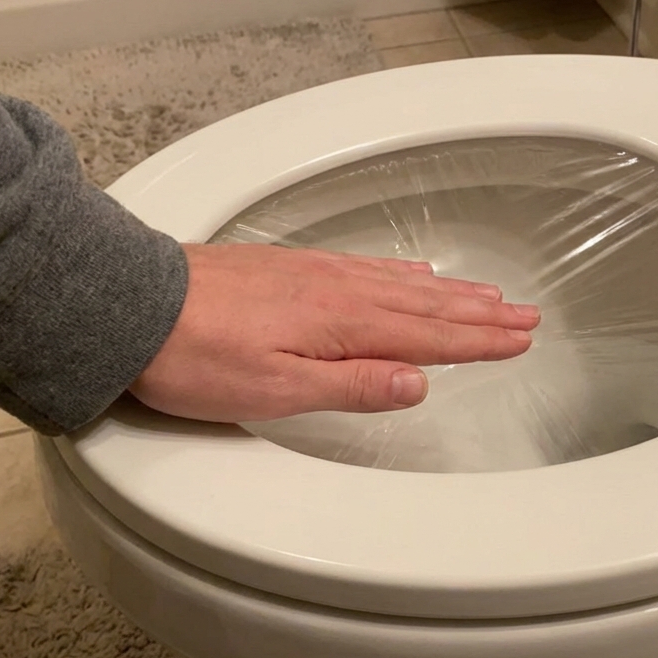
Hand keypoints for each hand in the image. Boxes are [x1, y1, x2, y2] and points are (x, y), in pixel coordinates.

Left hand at [129, 243, 539, 421]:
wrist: (131, 304)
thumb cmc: (192, 355)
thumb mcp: (274, 390)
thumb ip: (351, 386)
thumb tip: (417, 384)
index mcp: (341, 326)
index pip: (426, 338)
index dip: (477, 342)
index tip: (518, 340)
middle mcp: (337, 293)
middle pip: (425, 307)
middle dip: (480, 313)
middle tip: (525, 315)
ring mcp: (315, 276)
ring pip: (402, 285)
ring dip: (451, 293)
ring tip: (488, 295)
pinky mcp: (292, 270)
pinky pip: (368, 268)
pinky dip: (403, 272)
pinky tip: (411, 273)